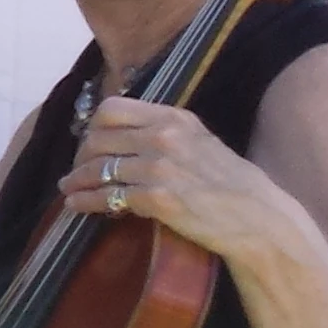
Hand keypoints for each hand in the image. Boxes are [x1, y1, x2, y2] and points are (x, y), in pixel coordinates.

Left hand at [71, 96, 295, 264]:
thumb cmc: (230, 183)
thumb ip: (165, 133)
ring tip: (68, 189)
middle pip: (98, 140)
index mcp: (174, 118)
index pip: (112, 109)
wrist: (259, 218)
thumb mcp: (200, 142)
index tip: (90, 143)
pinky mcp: (157, 199)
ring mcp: (160, 168)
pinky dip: (85, 201)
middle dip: (81, 157)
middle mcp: (165, 137)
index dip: (93, 128)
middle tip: (75, 171)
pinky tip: (76, 205)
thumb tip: (121, 135)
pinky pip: (107, 196)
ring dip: (76, 181)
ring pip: (98, 169)